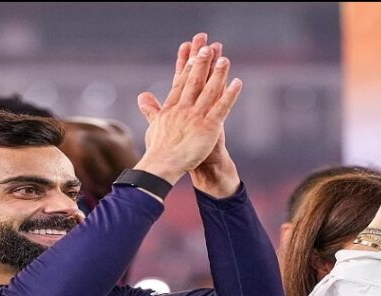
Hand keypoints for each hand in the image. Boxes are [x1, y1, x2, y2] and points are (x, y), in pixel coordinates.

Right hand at [135, 33, 242, 188]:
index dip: (187, 64)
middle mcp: (183, 108)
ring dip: (218, 74)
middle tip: (208, 45)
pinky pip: (222, 108)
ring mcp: (196, 117)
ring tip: (225, 59)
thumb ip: (151, 109)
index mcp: (171, 107)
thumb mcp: (154, 126)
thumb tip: (142, 96)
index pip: (181, 81)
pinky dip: (230, 95)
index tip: (192, 50)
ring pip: (209, 91)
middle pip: (194, 81)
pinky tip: (238, 83)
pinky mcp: (208, 127)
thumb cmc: (158, 150)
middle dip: (202, 62)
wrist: (163, 166)